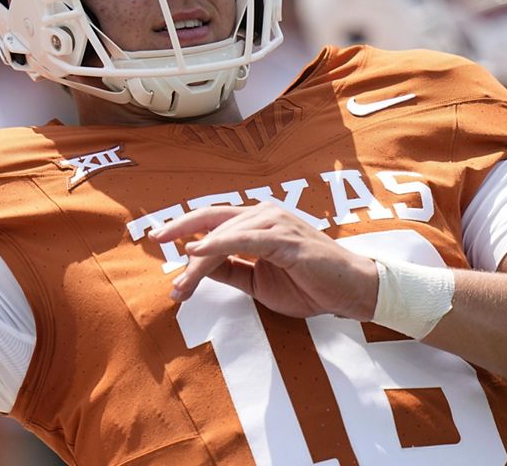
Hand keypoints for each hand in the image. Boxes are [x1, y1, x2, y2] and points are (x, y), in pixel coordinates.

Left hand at [148, 203, 377, 320]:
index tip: (162, 242)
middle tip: (156, 240)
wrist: (350, 292)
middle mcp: (265, 215)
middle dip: (181, 229)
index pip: (214, 220)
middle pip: (213, 219)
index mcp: (259, 222)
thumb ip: (230, 271)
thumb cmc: (310, 284)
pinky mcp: (286, 239)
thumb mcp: (258, 281)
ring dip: (197, 259)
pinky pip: (245, 239)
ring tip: (180, 284)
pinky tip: (198, 252)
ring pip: (224, 235)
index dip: (186, 228)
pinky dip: (218, 244)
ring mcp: (276, 223)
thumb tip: (197, 266)